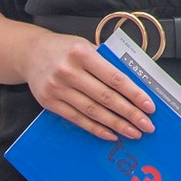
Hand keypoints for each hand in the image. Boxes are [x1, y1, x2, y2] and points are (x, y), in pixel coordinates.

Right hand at [20, 31, 156, 141]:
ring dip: (116, 124)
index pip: (115, 78)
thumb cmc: (66, 49)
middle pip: (106, 97)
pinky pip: (77, 119)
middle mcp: (69, 71)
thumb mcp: (87, 46)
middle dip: (129, 113)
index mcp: (83, 53)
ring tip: (133, 133)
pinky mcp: (49, 103)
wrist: (31, 53)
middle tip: (146, 125)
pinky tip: (111, 134)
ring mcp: (57, 88)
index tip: (150, 106)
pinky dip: (96, 128)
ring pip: (92, 111)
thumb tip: (136, 84)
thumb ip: (107, 62)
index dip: (134, 94)